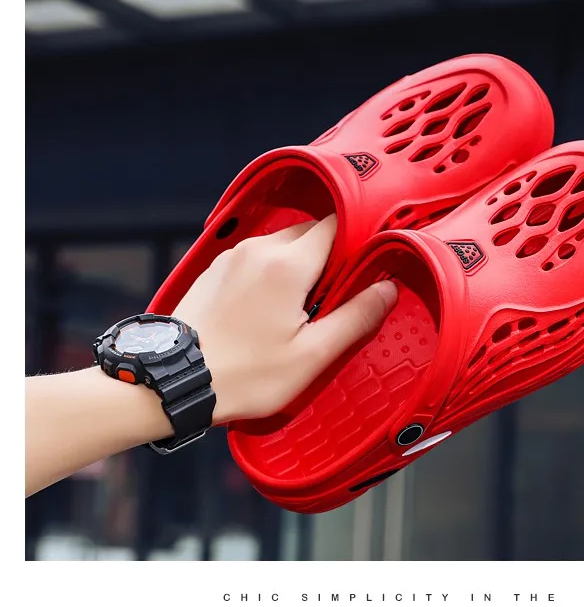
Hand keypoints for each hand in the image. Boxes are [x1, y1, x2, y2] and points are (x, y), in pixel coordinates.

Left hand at [173, 214, 397, 423]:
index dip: (355, 243)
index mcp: (288, 264)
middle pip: (310, 232)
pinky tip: (267, 308)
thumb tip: (388, 289)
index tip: (363, 269)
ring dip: (299, 265)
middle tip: (332, 298)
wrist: (173, 381)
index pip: (335, 226)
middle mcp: (259, 249)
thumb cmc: (244, 375)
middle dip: (328, 257)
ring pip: (282, 243)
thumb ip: (355, 317)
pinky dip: (271, 272)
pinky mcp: (216, 269)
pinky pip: (256, 257)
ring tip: (298, 308)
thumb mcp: (311, 355)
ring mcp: (233, 256)